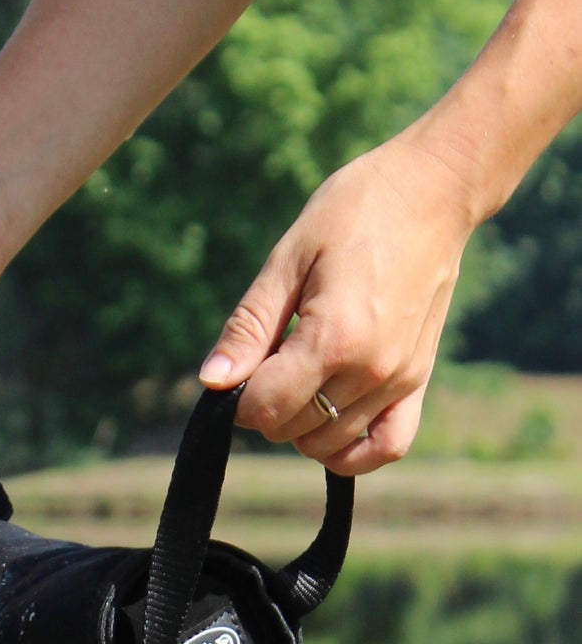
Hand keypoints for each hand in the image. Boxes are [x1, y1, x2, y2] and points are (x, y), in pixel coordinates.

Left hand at [199, 132, 478, 473]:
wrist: (433, 192)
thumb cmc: (355, 211)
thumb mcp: (288, 258)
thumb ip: (249, 328)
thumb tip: (211, 382)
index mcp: (333, 338)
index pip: (265, 407)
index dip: (238, 397)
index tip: (242, 365)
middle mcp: (371, 370)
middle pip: (292, 429)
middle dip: (267, 407)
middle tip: (272, 361)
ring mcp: (400, 380)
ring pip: (330, 443)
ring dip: (302, 425)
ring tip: (302, 377)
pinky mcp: (419, 380)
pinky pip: (388, 446)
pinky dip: (353, 452)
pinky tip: (331, 427)